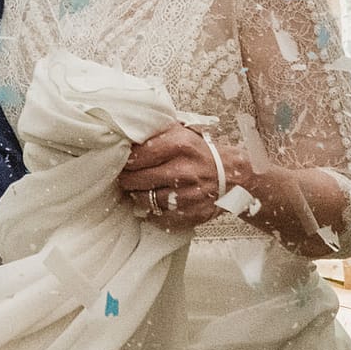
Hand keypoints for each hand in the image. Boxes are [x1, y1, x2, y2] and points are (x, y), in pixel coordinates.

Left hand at [117, 123, 239, 229]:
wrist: (231, 175)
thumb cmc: (198, 152)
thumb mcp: (180, 133)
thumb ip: (154, 132)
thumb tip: (124, 133)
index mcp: (179, 145)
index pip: (136, 156)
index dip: (124, 160)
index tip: (120, 161)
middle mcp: (184, 170)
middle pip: (137, 180)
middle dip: (126, 179)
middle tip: (123, 177)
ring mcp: (189, 195)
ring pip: (145, 200)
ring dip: (136, 195)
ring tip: (136, 189)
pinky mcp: (193, 213)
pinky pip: (160, 217)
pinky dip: (152, 212)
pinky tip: (152, 203)